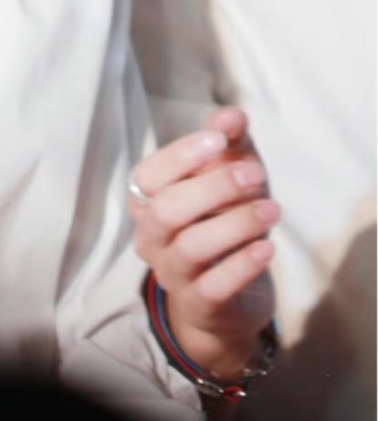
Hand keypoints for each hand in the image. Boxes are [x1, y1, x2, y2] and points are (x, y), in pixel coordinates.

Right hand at [129, 107, 276, 380]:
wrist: (228, 297)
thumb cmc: (222, 222)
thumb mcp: (228, 177)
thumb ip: (227, 145)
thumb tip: (231, 115)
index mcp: (148, 201)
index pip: (149, 175)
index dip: (181, 156)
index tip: (220, 141)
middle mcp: (150, 237)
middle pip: (167, 210)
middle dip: (214, 187)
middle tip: (256, 174)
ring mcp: (171, 273)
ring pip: (190, 247)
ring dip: (236, 224)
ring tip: (273, 210)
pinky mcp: (198, 305)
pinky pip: (213, 286)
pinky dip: (242, 264)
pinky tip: (268, 248)